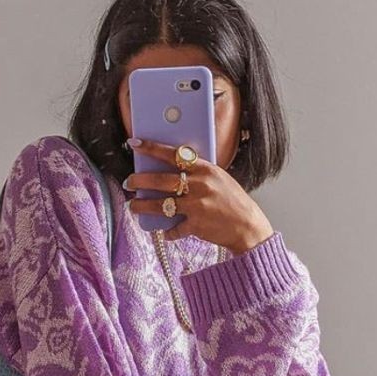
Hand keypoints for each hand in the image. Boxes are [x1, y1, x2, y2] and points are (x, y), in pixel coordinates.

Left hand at [123, 136, 274, 254]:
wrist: (247, 226)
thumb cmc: (231, 200)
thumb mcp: (218, 178)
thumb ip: (198, 173)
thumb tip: (172, 168)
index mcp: (205, 169)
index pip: (174, 154)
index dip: (152, 148)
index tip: (135, 144)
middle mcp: (200, 185)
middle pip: (162, 180)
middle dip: (141, 180)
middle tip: (129, 181)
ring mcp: (197, 206)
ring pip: (161, 205)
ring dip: (143, 205)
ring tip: (134, 205)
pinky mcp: (196, 225)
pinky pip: (174, 229)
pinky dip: (168, 232)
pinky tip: (164, 232)